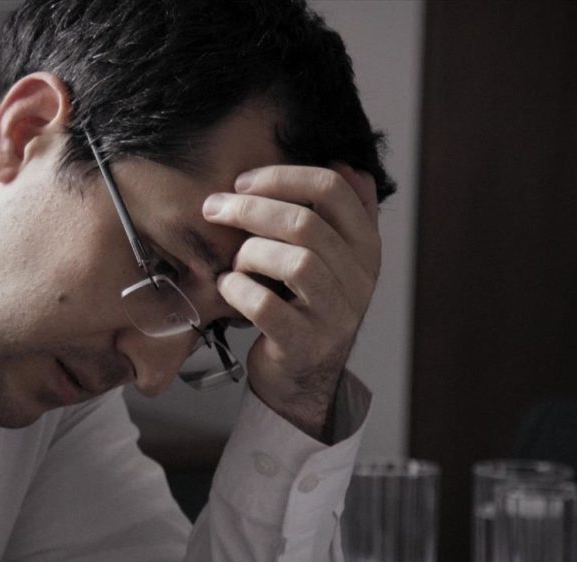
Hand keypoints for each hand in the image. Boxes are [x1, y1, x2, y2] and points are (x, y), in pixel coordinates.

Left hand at [202, 164, 379, 439]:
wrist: (301, 378)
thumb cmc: (306, 306)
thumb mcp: (334, 260)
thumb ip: (343, 215)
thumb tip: (345, 165)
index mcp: (365, 248)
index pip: (333, 190)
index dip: (282, 177)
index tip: (242, 182)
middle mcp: (359, 280)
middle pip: (306, 224)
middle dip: (250, 209)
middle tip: (213, 208)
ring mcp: (335, 316)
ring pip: (294, 263)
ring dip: (249, 253)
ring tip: (233, 262)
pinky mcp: (303, 345)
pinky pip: (265, 306)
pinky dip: (237, 290)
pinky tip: (227, 287)